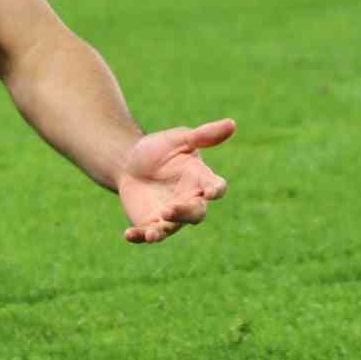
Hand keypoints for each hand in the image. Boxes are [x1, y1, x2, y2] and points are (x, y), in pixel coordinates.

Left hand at [118, 119, 234, 243]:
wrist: (129, 162)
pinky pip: (147, 234)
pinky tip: (128, 235)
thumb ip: (203, 135)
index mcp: (200, 180)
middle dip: (184, 213)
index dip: (215, 190)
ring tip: (153, 234)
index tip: (211, 191)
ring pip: (172, 228)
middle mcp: (189, 201)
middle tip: (169, 210)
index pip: (216, 187)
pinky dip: (139, 236)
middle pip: (195, 213)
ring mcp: (171, 216)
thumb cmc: (160, 150)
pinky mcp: (150, 223)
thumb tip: (232, 123)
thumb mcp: (179, 139)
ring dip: (162, 232)